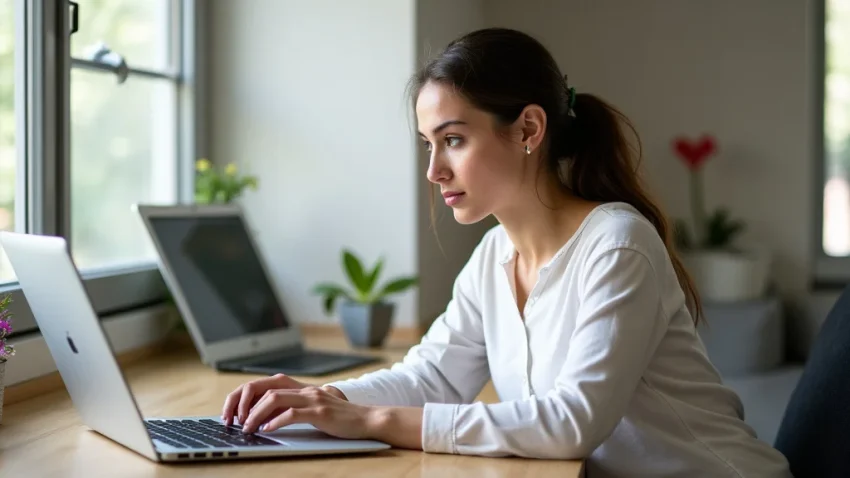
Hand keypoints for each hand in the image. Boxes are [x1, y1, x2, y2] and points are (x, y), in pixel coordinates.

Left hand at [240, 386, 373, 438]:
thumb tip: (267, 419)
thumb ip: (295, 409)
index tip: (236, 413)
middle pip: (266, 390)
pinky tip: (267, 430)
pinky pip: (292, 414)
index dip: (248, 397)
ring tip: (248, 428)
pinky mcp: (320, 413)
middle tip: (236, 422)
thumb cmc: (341, 419)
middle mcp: (305, 390)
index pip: (267, 385)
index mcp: (302, 389)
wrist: (367, 419)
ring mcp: (313, 399)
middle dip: (246, 405)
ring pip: (275, 399)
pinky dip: (275, 422)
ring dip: (256, 414)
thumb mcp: (314, 410)